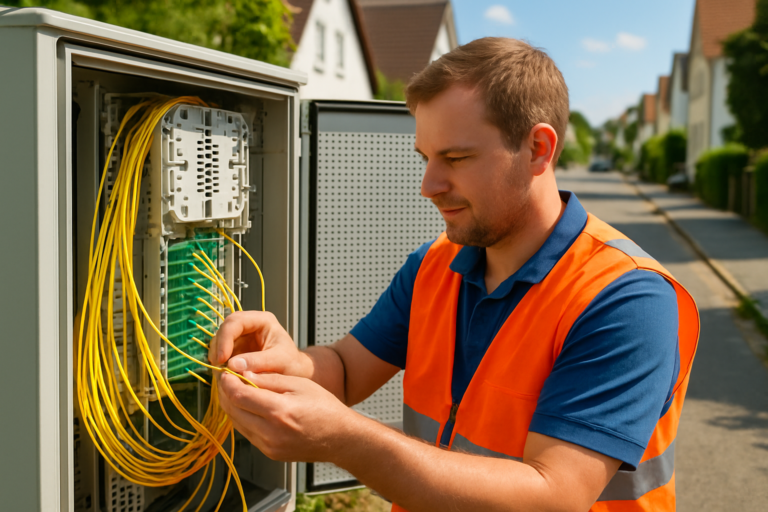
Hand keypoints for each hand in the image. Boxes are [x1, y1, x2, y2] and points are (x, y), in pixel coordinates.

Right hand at [209, 311, 311, 377]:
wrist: (295, 373)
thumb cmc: (292, 364)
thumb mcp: (278, 361)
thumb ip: (258, 362)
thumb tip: (232, 365)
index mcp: (262, 320)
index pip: (236, 321)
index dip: (225, 338)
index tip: (223, 358)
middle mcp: (249, 325)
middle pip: (224, 329)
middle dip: (219, 347)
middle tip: (218, 366)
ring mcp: (241, 337)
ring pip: (220, 340)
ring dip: (217, 355)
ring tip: (221, 372)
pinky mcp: (236, 350)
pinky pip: (221, 353)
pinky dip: (220, 363)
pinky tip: (223, 374)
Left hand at [217, 370, 358, 461]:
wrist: (340, 438)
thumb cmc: (324, 407)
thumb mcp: (299, 384)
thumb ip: (269, 380)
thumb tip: (244, 374)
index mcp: (279, 411)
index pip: (239, 395)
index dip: (227, 382)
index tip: (226, 372)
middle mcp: (271, 433)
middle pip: (232, 410)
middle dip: (225, 393)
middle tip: (227, 379)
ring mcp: (269, 446)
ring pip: (236, 423)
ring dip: (232, 406)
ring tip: (237, 391)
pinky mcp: (269, 453)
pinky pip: (247, 433)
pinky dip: (243, 418)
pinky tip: (249, 407)